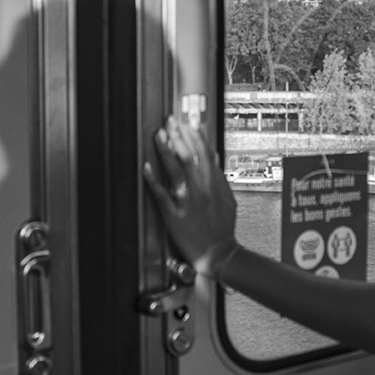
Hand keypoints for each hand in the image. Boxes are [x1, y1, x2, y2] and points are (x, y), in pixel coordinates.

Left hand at [143, 117, 237, 276]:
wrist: (216, 253)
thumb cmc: (222, 228)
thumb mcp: (228, 198)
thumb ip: (219, 176)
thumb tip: (214, 156)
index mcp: (213, 184)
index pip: (204, 153)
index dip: (195, 136)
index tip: (187, 122)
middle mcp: (200, 190)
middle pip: (189, 157)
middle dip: (179, 137)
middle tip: (170, 121)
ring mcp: (187, 201)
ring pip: (175, 171)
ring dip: (166, 151)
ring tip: (160, 135)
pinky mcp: (174, 215)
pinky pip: (162, 195)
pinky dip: (153, 180)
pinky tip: (146, 167)